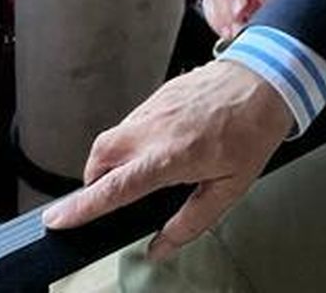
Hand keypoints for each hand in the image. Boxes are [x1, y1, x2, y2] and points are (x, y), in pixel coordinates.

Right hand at [42, 61, 293, 258]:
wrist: (268, 77)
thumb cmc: (253, 131)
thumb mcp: (230, 188)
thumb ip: (191, 222)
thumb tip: (160, 247)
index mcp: (170, 156)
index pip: (114, 187)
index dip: (82, 207)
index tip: (57, 219)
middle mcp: (155, 128)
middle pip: (101, 156)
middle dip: (92, 181)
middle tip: (103, 198)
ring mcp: (157, 106)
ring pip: (115, 135)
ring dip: (112, 158)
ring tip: (135, 173)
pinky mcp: (163, 92)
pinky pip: (134, 119)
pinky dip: (131, 137)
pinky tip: (155, 146)